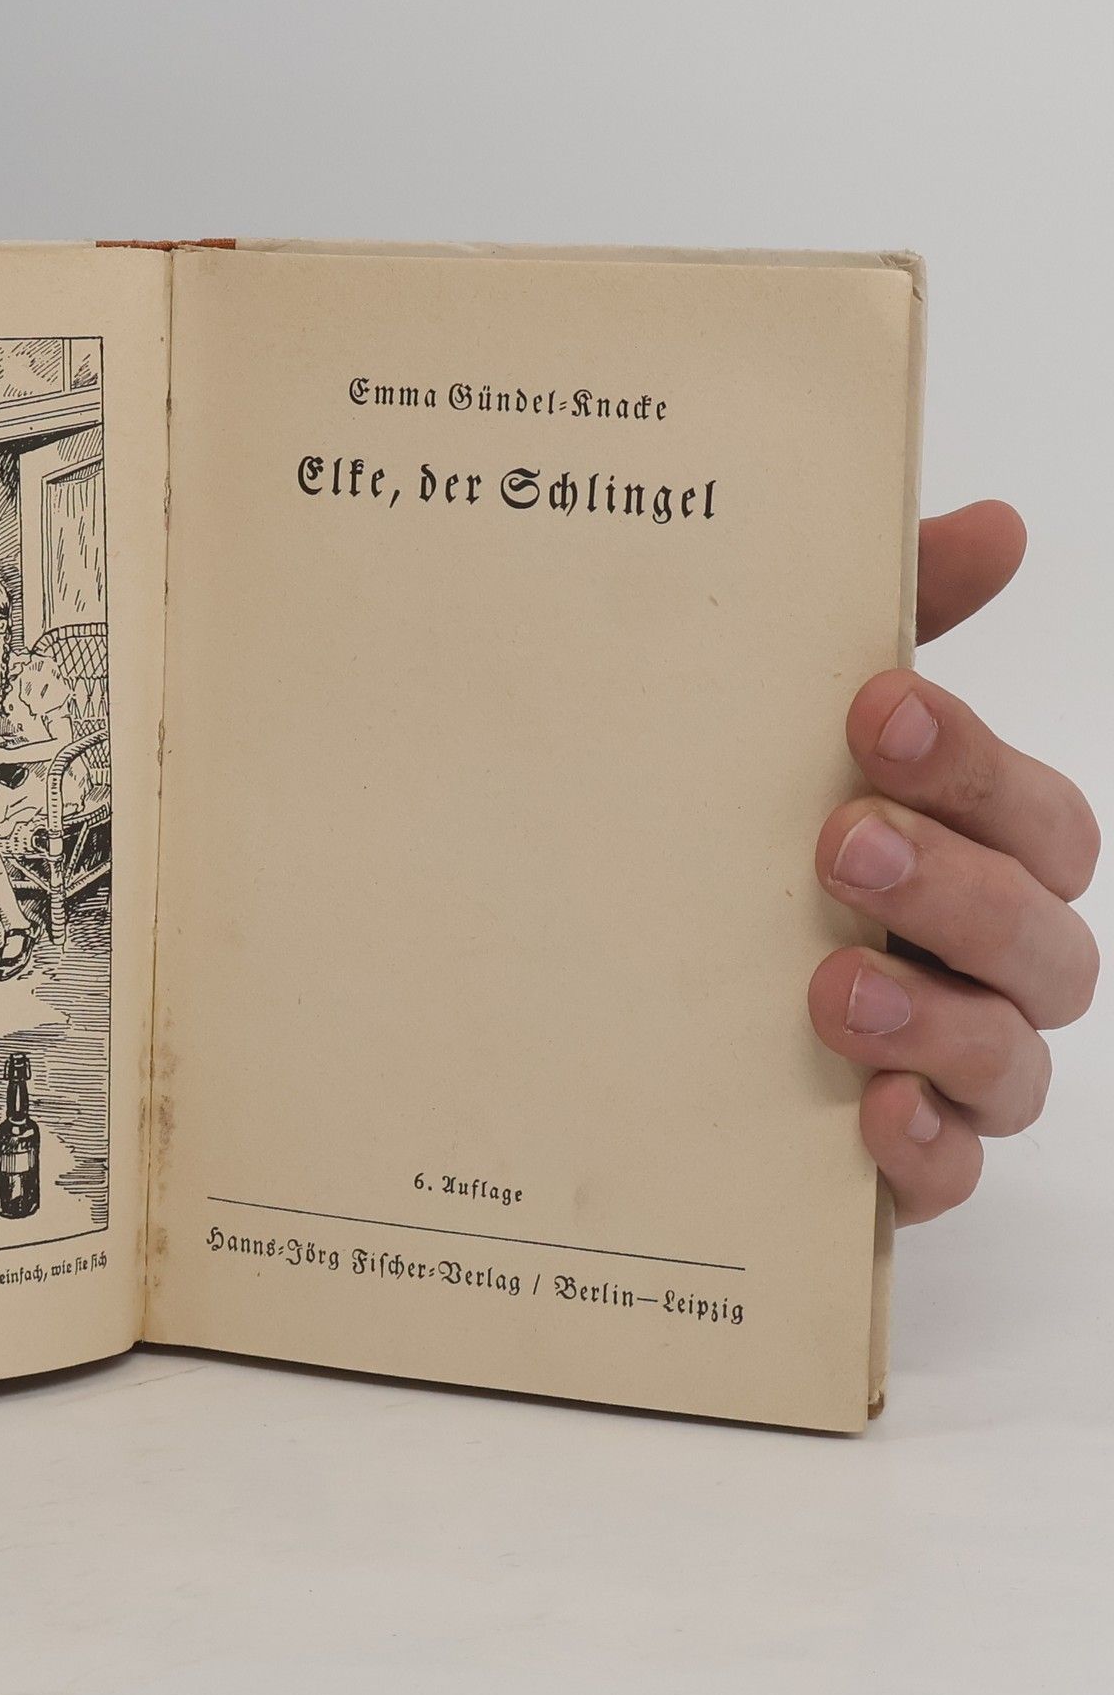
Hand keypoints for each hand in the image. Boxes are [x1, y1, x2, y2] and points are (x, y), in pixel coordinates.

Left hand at [809, 502, 1098, 1222]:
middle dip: (952, 882)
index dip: (970, 760)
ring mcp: (955, 1067)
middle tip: (841, 840)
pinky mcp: (905, 1159)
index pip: (1029, 812)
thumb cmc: (768, 852)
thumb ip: (894, 632)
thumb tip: (994, 523)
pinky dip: (925, 1147)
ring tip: (834, 985)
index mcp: (977, 856)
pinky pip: (952, 1171)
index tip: (871, 709)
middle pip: (1039, 931)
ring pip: (1010, 1056)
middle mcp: (987, 963)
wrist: (656, 998)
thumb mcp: (800, 737)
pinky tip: (871, 1113)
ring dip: (936, 1017)